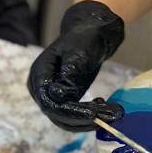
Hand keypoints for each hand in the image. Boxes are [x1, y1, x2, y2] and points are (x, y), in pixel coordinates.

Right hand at [27, 0, 125, 131]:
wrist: (90, 32)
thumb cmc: (84, 38)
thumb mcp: (78, 53)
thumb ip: (69, 74)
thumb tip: (57, 96)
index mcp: (39, 73)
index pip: (49, 102)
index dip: (70, 112)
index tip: (94, 113)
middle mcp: (41, 88)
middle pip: (57, 114)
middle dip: (84, 118)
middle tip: (111, 115)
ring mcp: (51, 94)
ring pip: (66, 119)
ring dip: (89, 120)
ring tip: (112, 112)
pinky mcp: (63, 98)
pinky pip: (72, 115)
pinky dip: (88, 116)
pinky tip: (103, 106)